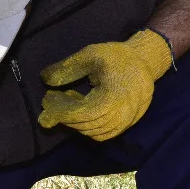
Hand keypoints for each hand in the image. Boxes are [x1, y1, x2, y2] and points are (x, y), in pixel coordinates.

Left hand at [38, 29, 172, 140]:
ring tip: (66, 101)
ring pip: (94, 132)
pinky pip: (104, 134)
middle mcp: (124, 113)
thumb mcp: (90, 54)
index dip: (61, 111)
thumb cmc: (116, 56)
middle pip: (87, 125)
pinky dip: (88, 127)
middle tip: (50, 100)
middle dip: (64, 115)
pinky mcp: (128, 124)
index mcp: (116, 96)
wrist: (144, 61)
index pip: (83, 113)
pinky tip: (80, 109)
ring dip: (75, 121)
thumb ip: (67, 68)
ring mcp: (128, 121)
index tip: (46, 102)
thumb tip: (45, 79)